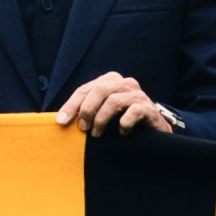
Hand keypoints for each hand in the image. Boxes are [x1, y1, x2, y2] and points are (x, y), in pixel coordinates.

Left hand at [55, 71, 180, 136]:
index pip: (86, 89)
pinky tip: (121, 133)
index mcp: (110, 80)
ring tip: (97, 134)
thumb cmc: (122, 120)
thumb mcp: (102, 111)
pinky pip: (133, 113)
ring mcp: (138, 94)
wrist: (153, 130)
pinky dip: (124, 124)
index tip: (61, 122)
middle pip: (100, 91)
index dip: (71, 105)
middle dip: (86, 110)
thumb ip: (86, 109)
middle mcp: (125, 83)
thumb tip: (61, 119)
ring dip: (101, 120)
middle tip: (83, 129)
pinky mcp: (149, 108)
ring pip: (114, 101)